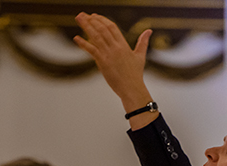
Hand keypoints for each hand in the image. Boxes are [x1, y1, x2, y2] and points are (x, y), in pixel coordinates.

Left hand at [74, 12, 157, 126]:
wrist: (132, 88)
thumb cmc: (136, 74)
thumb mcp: (140, 56)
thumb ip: (143, 42)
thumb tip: (149, 30)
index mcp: (123, 45)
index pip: (112, 27)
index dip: (102, 20)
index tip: (94, 16)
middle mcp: (115, 47)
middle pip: (102, 29)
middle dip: (91, 20)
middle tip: (82, 14)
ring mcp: (108, 54)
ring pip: (95, 36)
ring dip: (86, 26)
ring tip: (78, 18)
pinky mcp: (102, 62)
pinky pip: (91, 50)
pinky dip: (83, 43)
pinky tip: (76, 38)